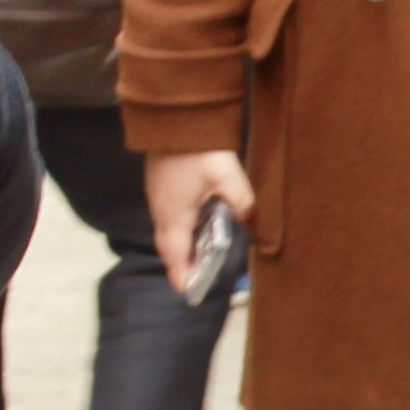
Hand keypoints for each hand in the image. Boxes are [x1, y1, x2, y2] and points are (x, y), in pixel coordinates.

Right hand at [147, 147, 256, 295]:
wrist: (174, 116)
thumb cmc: (199, 149)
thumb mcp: (227, 176)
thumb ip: (242, 201)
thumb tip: (252, 222)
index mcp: (175, 215)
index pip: (176, 255)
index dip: (182, 276)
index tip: (188, 293)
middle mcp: (162, 210)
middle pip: (168, 247)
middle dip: (180, 265)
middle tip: (195, 279)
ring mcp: (157, 197)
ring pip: (166, 232)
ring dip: (179, 247)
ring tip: (197, 256)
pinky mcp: (159, 185)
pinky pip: (166, 217)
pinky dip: (178, 229)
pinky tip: (193, 224)